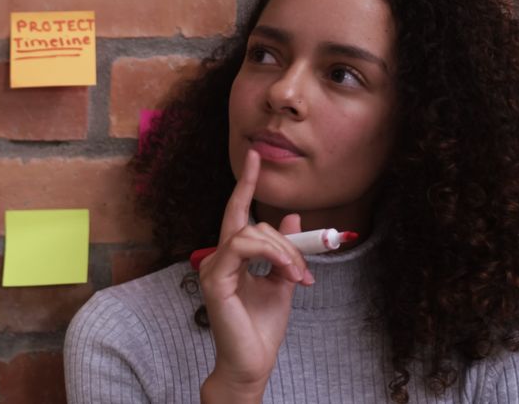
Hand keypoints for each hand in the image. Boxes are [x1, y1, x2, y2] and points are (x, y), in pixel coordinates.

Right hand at [198, 149, 313, 400]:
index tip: (256, 156)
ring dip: (282, 251)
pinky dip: (271, 255)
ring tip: (298, 276)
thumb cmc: (262, 328)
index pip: (237, 211)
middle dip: (286, 240)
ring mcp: (213, 267)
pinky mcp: (215, 279)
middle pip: (252, 224)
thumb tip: (292, 219)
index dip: (246, 183)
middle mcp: (219, 258)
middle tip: (306, 269)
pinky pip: (243, 248)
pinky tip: (286, 272)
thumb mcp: (283, 282)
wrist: (253, 361)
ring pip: (250, 233)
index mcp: (233, 257)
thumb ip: (286, 251)